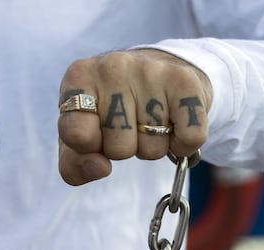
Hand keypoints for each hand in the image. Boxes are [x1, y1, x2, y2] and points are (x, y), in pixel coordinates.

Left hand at [57, 49, 211, 184]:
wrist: (161, 70)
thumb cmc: (112, 110)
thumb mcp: (82, 134)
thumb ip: (74, 164)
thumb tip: (100, 168)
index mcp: (79, 77)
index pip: (74, 133)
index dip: (88, 147)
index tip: (95, 135)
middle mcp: (113, 67)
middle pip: (118, 149)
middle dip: (124, 149)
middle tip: (129, 126)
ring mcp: (150, 71)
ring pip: (152, 148)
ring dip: (153, 146)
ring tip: (150, 120)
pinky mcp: (185, 81)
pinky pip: (188, 138)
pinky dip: (183, 144)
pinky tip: (175, 124)